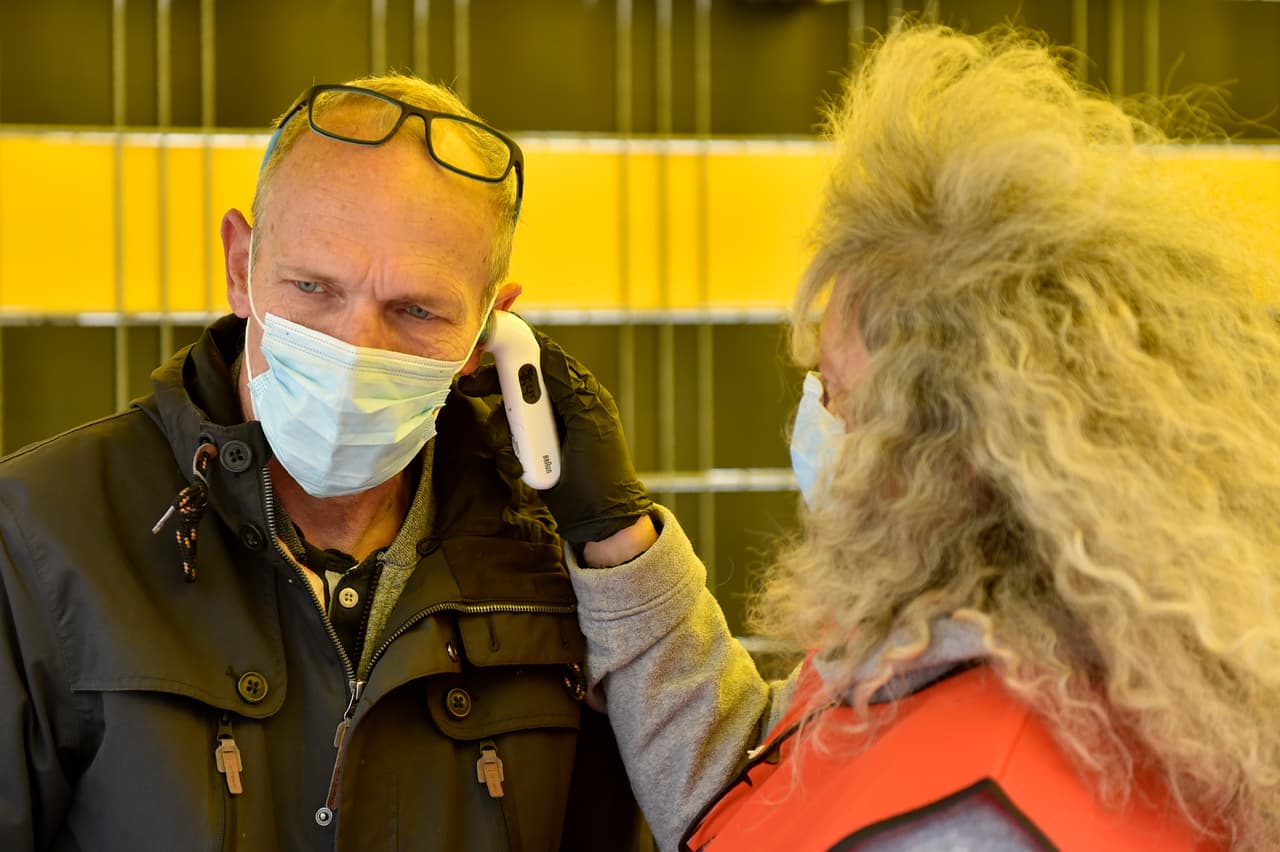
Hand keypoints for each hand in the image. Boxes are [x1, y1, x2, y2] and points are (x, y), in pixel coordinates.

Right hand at [457, 325, 653, 546]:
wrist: (596, 520)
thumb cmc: (602, 473)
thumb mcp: (588, 425)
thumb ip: (568, 388)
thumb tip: (549, 352)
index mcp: (580, 393)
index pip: (546, 358)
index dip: (519, 347)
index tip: (491, 341)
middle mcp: (560, 406)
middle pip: (520, 382)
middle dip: (495, 386)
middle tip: (471, 386)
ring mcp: (544, 429)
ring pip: (507, 413)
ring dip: (503, 432)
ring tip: (512, 450)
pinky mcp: (531, 450)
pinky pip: (506, 440)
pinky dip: (507, 453)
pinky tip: (519, 467)